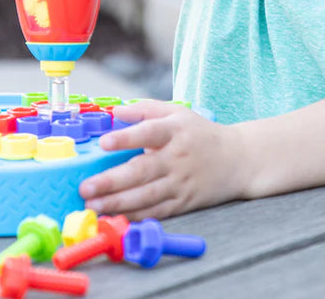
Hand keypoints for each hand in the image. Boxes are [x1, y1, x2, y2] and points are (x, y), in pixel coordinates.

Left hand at [79, 101, 240, 219]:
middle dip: (112, 181)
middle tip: (86, 187)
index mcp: (174, 130)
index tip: (104, 143)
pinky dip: (137, 215)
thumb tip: (116, 111)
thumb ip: (145, 109)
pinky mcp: (185, 202)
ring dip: (118, 202)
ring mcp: (181, 182)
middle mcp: (177, 157)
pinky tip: (117, 216)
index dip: (126, 138)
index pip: (148, 133)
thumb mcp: (176, 112)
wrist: (237, 159)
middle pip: (142, 171)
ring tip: (94, 205)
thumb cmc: (200, 133)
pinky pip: (157, 211)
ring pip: (147, 196)